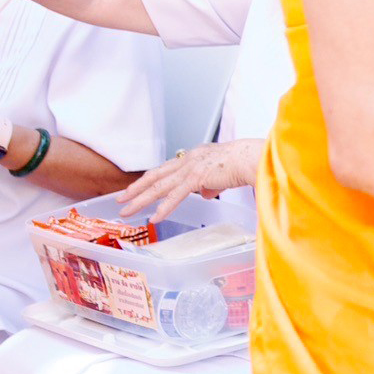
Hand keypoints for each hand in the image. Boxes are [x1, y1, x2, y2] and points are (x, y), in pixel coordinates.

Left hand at [117, 140, 265, 220]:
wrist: (252, 158)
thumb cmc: (244, 163)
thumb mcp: (222, 172)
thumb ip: (210, 183)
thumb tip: (204, 194)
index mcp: (194, 156)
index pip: (165, 168)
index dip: (149, 179)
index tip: (136, 187)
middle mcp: (188, 160)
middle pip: (155, 176)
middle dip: (136, 189)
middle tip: (120, 199)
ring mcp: (190, 168)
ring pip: (159, 186)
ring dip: (141, 200)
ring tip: (127, 211)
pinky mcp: (196, 178)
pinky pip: (175, 196)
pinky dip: (163, 208)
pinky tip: (154, 218)